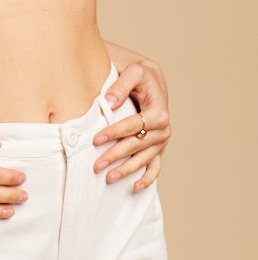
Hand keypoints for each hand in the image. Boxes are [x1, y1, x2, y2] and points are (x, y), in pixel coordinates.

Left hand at [93, 57, 171, 192]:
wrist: (148, 77)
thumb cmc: (139, 73)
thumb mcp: (133, 71)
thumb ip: (121, 86)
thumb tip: (109, 104)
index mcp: (158, 110)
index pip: (135, 125)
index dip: (116, 133)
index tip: (96, 139)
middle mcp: (163, 128)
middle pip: (138, 145)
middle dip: (116, 155)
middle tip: (97, 165)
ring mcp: (161, 140)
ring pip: (144, 159)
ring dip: (127, 170)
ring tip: (108, 178)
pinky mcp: (158, 146)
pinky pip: (155, 166)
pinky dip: (148, 178)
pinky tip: (135, 188)